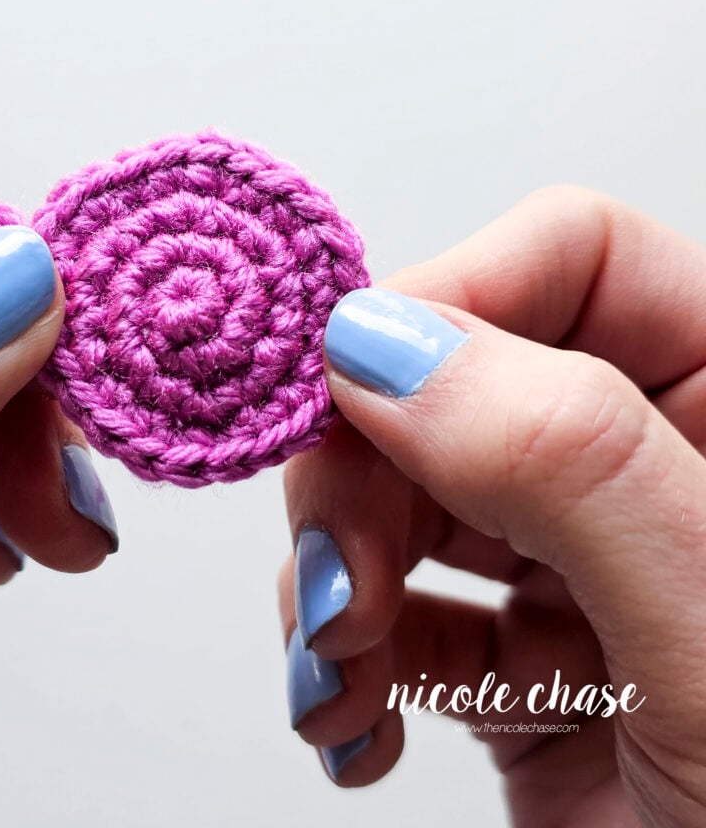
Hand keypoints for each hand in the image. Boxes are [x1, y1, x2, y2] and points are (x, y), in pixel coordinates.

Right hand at [279, 186, 705, 826]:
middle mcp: (654, 465)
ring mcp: (581, 559)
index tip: (340, 394)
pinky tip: (351, 721)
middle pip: (450, 385)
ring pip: (401, 493)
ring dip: (334, 578)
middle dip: (360, 479)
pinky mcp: (521, 654)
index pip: (571, 263)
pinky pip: (397, 608)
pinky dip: (346, 659)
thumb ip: (562, 460)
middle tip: (329, 579)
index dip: (444, 305)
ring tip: (332, 677)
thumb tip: (376, 341)